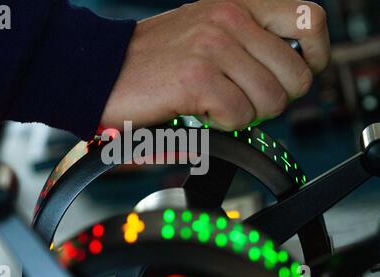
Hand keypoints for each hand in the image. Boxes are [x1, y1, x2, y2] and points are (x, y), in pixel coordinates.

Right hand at [100, 0, 330, 130]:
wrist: (103, 70)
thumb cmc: (155, 59)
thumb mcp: (207, 33)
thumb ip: (249, 42)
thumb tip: (288, 73)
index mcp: (237, 4)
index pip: (308, 20)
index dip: (315, 55)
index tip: (294, 76)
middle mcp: (230, 18)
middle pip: (296, 76)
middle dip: (272, 99)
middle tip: (240, 98)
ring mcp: (213, 46)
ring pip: (271, 101)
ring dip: (245, 113)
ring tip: (215, 104)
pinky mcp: (196, 78)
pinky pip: (239, 116)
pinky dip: (223, 123)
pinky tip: (201, 112)